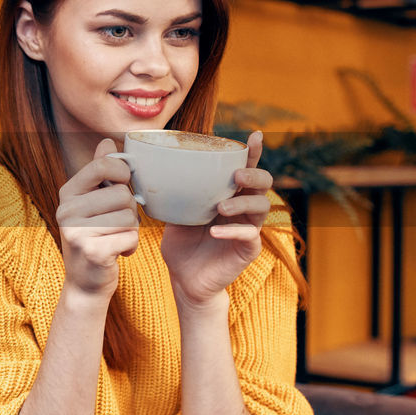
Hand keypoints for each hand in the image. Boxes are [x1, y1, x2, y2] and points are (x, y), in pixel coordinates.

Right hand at [56, 138, 140, 298]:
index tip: (123, 184)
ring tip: (115, 238)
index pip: (103, 165)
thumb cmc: (94, 237)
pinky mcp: (92, 251)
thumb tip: (106, 140)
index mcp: (68, 193)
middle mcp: (67, 210)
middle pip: (122, 194)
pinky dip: (130, 247)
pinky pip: (130, 237)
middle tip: (117, 224)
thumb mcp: (92, 203)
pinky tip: (118, 253)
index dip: (123, 172)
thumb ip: (100, 172)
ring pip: (129, 217)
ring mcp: (76, 231)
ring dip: (130, 230)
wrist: (85, 283)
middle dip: (129, 210)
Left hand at [160, 130, 272, 307]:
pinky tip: (215, 231)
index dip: (253, 152)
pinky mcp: (248, 249)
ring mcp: (248, 228)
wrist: (183, 278)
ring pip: (261, 206)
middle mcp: (243, 208)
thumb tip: (151, 166)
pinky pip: (250, 235)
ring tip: (220, 207)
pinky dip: (233, 230)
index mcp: (229, 194)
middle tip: (236, 175)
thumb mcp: (175, 212)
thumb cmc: (181, 243)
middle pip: (263, 183)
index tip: (255, 136)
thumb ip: (174, 191)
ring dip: (242, 201)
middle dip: (254, 174)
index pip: (245, 169)